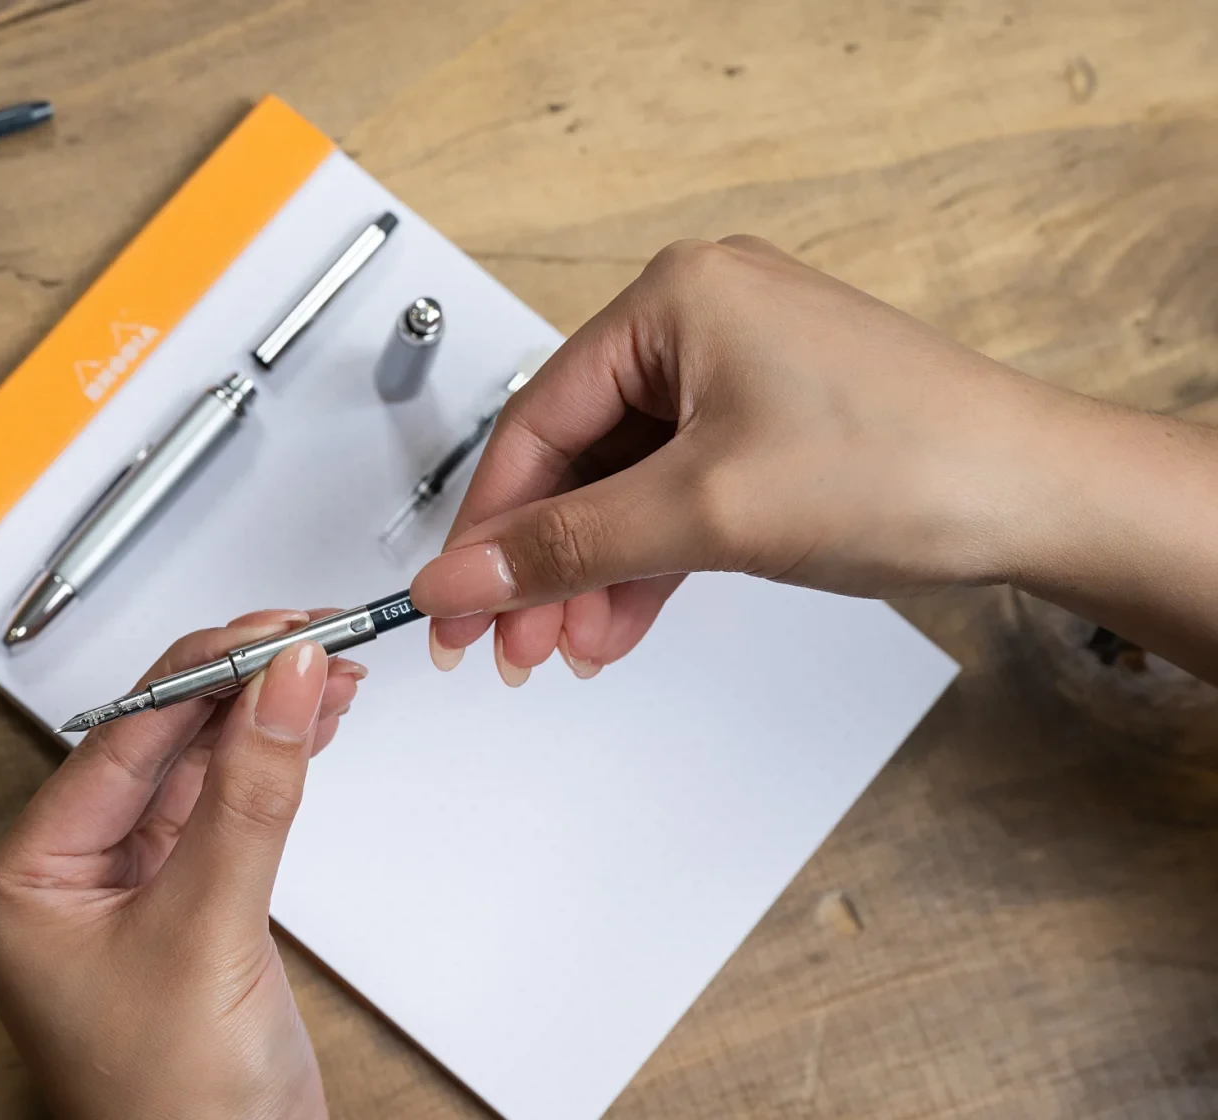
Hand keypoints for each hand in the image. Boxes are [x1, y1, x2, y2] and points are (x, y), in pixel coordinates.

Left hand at [0, 610, 364, 1119]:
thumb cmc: (170, 1110)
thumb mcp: (209, 931)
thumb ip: (251, 796)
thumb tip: (279, 685)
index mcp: (21, 881)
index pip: (116, 741)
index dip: (199, 676)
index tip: (271, 635)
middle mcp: (61, 876)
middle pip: (154, 742)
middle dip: (236, 687)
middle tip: (306, 637)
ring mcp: (122, 888)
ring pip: (193, 766)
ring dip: (260, 716)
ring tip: (323, 666)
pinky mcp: (180, 901)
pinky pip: (221, 806)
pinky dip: (268, 763)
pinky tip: (306, 722)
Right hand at [410, 235, 1083, 683]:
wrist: (1044, 499)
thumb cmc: (910, 463)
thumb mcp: (703, 513)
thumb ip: (566, 547)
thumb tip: (461, 576)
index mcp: (674, 297)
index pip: (537, 421)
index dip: (488, 525)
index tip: (451, 600)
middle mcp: (700, 318)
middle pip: (576, 456)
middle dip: (542, 561)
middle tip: (509, 640)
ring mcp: (738, 369)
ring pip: (624, 483)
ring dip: (592, 571)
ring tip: (566, 645)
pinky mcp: (768, 418)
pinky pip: (675, 490)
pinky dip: (647, 559)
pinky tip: (619, 619)